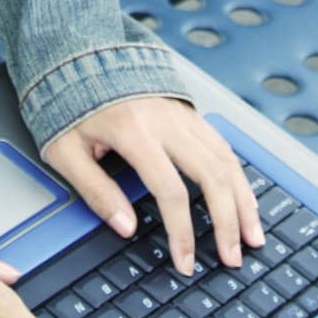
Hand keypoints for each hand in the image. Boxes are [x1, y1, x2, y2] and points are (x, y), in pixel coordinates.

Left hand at [42, 96, 265, 272]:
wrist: (79, 56)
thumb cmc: (69, 103)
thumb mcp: (66, 150)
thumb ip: (95, 190)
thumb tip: (125, 227)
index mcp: (134, 133)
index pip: (171, 190)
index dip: (182, 232)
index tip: (186, 262)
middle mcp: (166, 122)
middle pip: (211, 175)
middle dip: (227, 221)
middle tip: (232, 258)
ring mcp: (182, 114)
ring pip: (225, 160)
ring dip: (243, 201)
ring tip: (252, 236)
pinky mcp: (188, 112)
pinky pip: (222, 145)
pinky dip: (238, 175)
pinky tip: (245, 199)